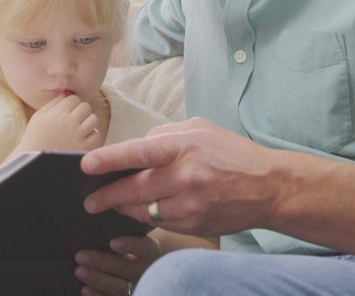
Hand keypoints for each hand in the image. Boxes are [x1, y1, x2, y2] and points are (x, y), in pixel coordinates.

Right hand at [17, 94, 103, 152]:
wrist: (33, 162)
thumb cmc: (34, 138)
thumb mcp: (38, 117)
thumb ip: (53, 103)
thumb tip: (66, 93)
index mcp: (57, 113)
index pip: (73, 98)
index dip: (71, 103)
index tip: (67, 110)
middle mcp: (69, 122)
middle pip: (85, 106)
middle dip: (81, 111)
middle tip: (75, 119)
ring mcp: (77, 136)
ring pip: (93, 119)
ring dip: (87, 122)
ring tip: (80, 128)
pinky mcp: (83, 148)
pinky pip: (96, 135)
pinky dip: (91, 135)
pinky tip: (82, 138)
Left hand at [75, 234, 161, 295]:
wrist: (141, 271)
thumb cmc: (130, 248)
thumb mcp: (132, 238)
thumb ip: (121, 232)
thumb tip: (96, 217)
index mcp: (150, 252)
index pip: (144, 248)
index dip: (130, 246)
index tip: (113, 243)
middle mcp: (146, 271)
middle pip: (127, 268)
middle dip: (103, 262)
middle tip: (80, 255)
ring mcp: (137, 287)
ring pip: (119, 287)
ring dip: (98, 279)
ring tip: (79, 271)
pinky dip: (98, 295)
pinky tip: (85, 289)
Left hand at [80, 118, 283, 235]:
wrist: (268, 187)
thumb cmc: (231, 153)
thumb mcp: (199, 130)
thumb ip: (164, 136)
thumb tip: (135, 148)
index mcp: (186, 147)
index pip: (140, 152)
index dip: (110, 159)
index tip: (86, 165)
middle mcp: (187, 177)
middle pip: (135, 189)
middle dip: (106, 196)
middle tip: (89, 201)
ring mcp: (191, 205)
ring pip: (143, 211)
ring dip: (125, 208)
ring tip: (113, 202)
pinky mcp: (194, 225)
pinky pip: (159, 223)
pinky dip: (147, 217)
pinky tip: (143, 209)